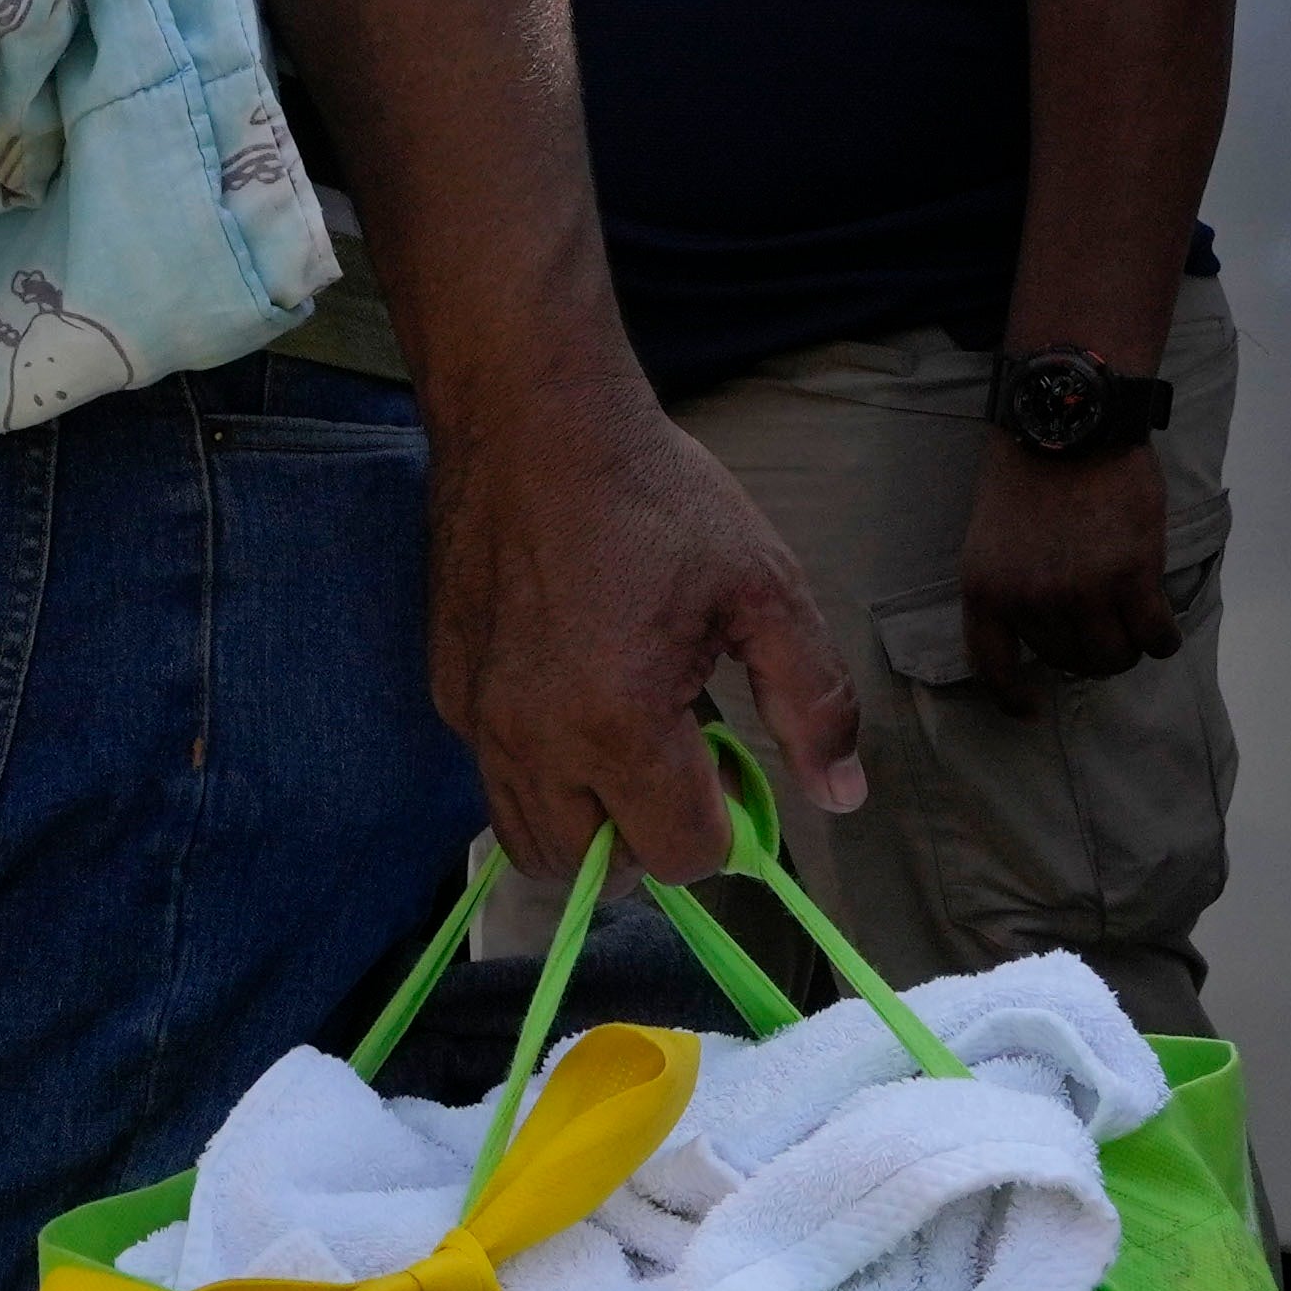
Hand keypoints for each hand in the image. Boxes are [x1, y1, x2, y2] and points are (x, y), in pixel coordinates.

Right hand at [426, 386, 856, 889]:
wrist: (532, 418)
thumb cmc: (656, 496)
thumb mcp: (764, 588)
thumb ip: (813, 702)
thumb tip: (843, 796)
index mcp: (620, 722)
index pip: (679, 857)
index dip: (722, 830)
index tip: (729, 772)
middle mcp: (534, 740)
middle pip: (593, 873)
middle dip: (646, 841)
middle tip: (678, 768)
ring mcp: (478, 720)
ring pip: (529, 841)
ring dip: (586, 822)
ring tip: (623, 743)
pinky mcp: (447, 689)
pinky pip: (492, 775)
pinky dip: (537, 770)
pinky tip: (573, 693)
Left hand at [955, 438, 1182, 709]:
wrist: (1069, 422)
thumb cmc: (1029, 473)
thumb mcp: (989, 537)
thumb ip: (1009, 588)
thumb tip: (1041, 635)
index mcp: (987, 590)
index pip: (993, 668)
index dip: (1011, 698)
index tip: (1030, 709)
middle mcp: (1032, 600)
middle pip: (1067, 661)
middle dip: (1085, 653)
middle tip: (1100, 630)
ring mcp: (1083, 590)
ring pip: (1113, 656)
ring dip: (1125, 650)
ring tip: (1132, 628)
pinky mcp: (1133, 575)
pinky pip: (1154, 636)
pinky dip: (1162, 640)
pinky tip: (1162, 629)